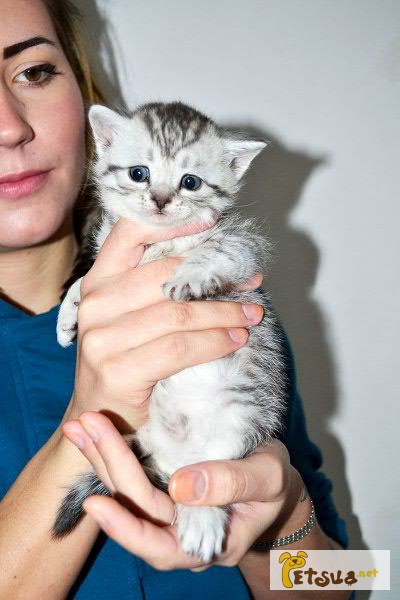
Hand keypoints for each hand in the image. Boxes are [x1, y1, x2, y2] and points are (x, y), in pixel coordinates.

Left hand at [62, 412, 303, 570]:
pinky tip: (96, 430)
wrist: (275, 478)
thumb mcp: (268, 479)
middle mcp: (178, 530)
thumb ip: (231, 484)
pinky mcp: (163, 483)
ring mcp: (168, 508)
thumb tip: (182, 486)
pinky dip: (114, 449)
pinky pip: (134, 471)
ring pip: (127, 489)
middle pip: (134, 507)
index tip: (97, 502)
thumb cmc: (276, 483)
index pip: (156, 542)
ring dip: (101, 457)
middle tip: (87, 427)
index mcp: (204, 542)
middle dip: (108, 467)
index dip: (126, 526)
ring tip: (80, 427)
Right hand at [64, 217, 263, 430]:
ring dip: (224, 313)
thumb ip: (159, 290)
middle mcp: (96, 303)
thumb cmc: (125, 361)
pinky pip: (179, 347)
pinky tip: (234, 341)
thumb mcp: (133, 317)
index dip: (174, 224)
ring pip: (178, 312)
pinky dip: (214, 342)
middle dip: (215, 277)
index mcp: (98, 281)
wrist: (98, 416)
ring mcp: (102, 337)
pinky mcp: (117, 369)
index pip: (130, 233)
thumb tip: (221, 269)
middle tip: (251, 283)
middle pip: (166, 274)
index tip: (213, 223)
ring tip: (251, 316)